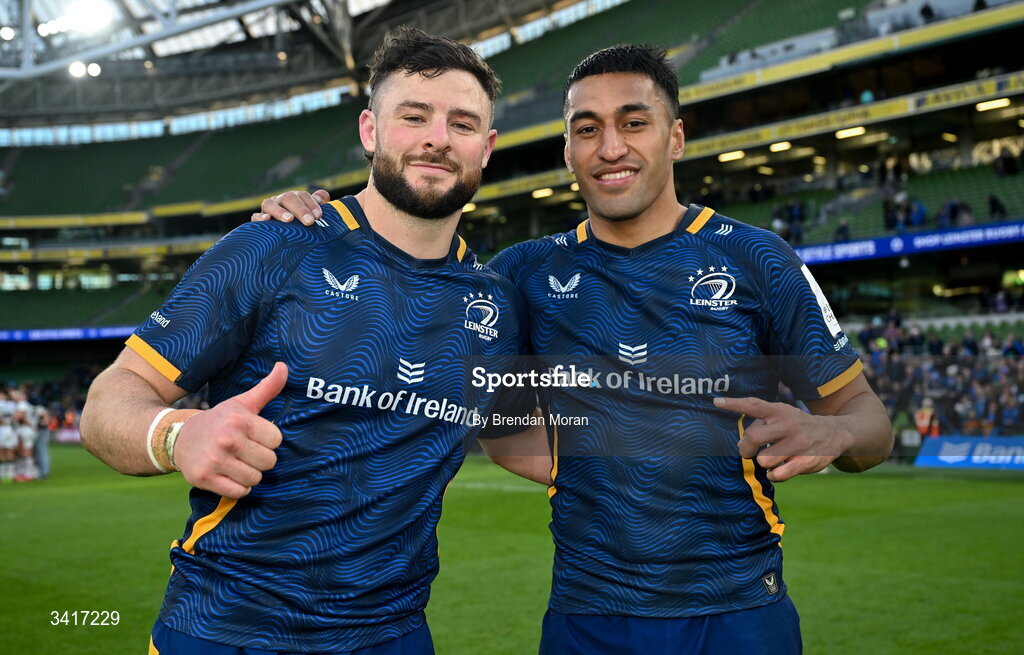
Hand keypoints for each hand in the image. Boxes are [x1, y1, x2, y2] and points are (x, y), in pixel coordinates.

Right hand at [174, 362, 287, 497]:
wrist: (179, 438)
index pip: (276, 440)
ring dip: (250, 474)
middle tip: (245, 451)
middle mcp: (227, 440)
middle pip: (269, 462)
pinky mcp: (205, 479)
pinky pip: (239, 492)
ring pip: (255, 478)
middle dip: (260, 458)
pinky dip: (238, 487)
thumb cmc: (219, 420)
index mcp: (239, 420)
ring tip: (237, 463)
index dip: (268, 440)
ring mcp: (215, 461)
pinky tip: (229, 475)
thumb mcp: (242, 402)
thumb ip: (267, 388)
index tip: (254, 436)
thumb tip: (284, 366)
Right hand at [252, 189, 331, 224]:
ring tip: (289, 219)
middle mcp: (281, 200)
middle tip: (309, 221)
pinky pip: (255, 216)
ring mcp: (268, 209)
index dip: (312, 204)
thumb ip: (317, 205)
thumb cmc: (302, 226)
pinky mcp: (258, 220)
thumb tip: (324, 196)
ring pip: (270, 204)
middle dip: (300, 209)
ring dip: (280, 211)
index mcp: (295, 198)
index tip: (319, 216)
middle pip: (289, 198)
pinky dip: (260, 217)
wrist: (285, 242)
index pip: (303, 196)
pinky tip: (267, 219)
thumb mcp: (311, 216)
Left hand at [713, 396, 849, 482]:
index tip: (716, 401)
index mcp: (779, 411)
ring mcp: (798, 443)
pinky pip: (777, 474)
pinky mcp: (806, 461)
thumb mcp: (782, 416)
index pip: (754, 405)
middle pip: (753, 437)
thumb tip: (740, 444)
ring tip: (771, 458)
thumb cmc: (797, 426)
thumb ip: (760, 424)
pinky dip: (773, 474)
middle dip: (745, 448)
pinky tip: (778, 469)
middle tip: (747, 452)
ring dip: (763, 462)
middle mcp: (788, 424)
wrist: (834, 433)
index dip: (734, 404)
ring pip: (763, 459)